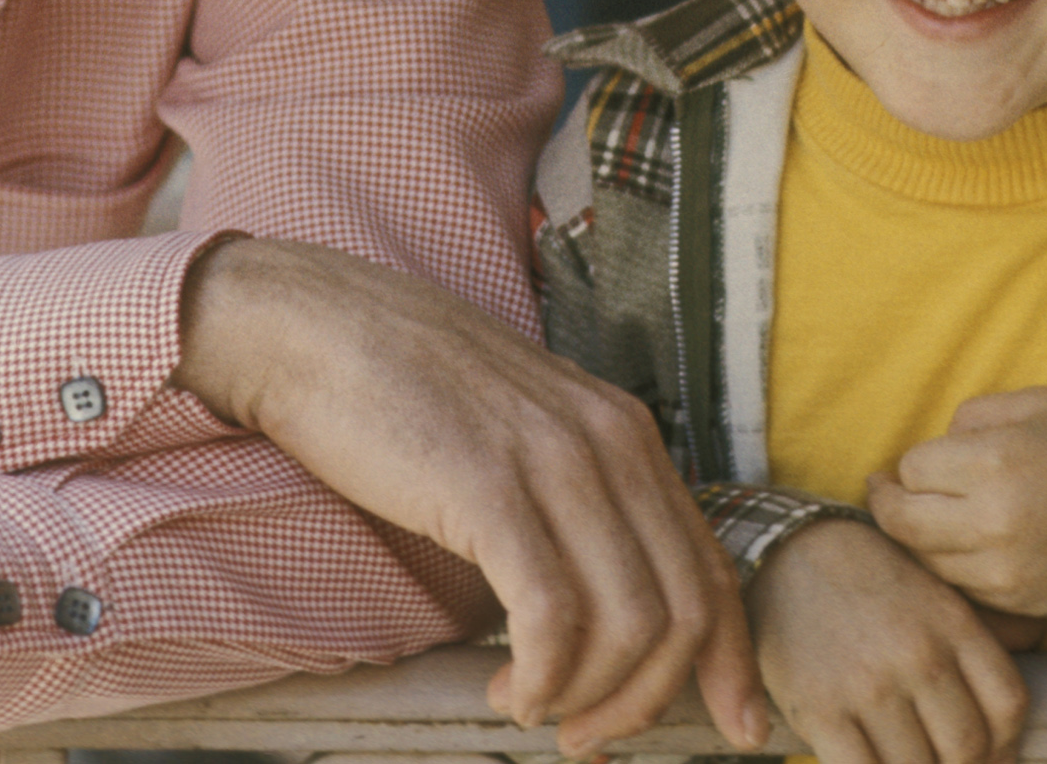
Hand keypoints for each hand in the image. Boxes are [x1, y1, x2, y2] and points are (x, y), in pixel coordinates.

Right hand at [173, 236, 767, 754]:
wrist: (311, 325)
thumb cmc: (403, 385)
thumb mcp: (521, 427)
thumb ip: (575, 492)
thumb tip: (606, 602)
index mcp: (624, 430)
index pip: (711, 566)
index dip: (730, 660)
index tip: (734, 726)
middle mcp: (608, 441)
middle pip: (684, 610)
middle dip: (648, 699)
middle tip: (590, 738)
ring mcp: (552, 460)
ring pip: (629, 625)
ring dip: (588, 697)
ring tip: (533, 709)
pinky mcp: (488, 487)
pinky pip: (551, 617)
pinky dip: (541, 677)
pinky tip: (508, 686)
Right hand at [747, 519, 1028, 763]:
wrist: (785, 550)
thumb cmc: (867, 575)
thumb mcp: (933, 587)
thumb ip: (985, 626)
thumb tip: (1037, 645)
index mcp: (952, 624)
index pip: (1009, 706)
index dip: (1007, 745)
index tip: (989, 755)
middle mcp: (918, 656)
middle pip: (968, 748)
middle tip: (940, 761)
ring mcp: (869, 685)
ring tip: (903, 758)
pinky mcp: (821, 708)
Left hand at [867, 389, 1046, 617]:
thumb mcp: (1029, 406)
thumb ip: (968, 419)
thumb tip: (929, 451)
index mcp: (995, 464)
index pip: (912, 470)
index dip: (912, 464)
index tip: (919, 462)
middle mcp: (994, 522)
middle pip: (904, 523)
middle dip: (889, 505)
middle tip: (885, 490)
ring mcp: (1007, 569)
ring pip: (926, 560)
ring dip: (919, 538)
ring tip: (928, 516)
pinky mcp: (1020, 600)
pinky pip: (961, 586)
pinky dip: (952, 566)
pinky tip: (964, 544)